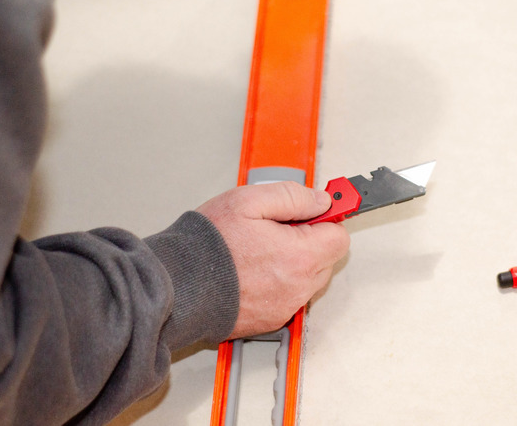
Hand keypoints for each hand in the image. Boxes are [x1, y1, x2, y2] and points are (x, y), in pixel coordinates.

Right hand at [196, 182, 349, 338]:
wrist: (177, 285)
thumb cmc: (208, 245)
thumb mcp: (248, 201)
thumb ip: (293, 196)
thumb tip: (321, 201)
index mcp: (299, 257)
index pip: (339, 236)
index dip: (324, 219)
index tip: (312, 212)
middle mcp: (298, 287)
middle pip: (326, 259)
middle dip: (309, 240)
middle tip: (276, 229)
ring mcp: (285, 306)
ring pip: (309, 278)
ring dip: (294, 262)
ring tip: (259, 249)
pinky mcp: (271, 319)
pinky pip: (289, 295)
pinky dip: (279, 282)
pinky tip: (252, 270)